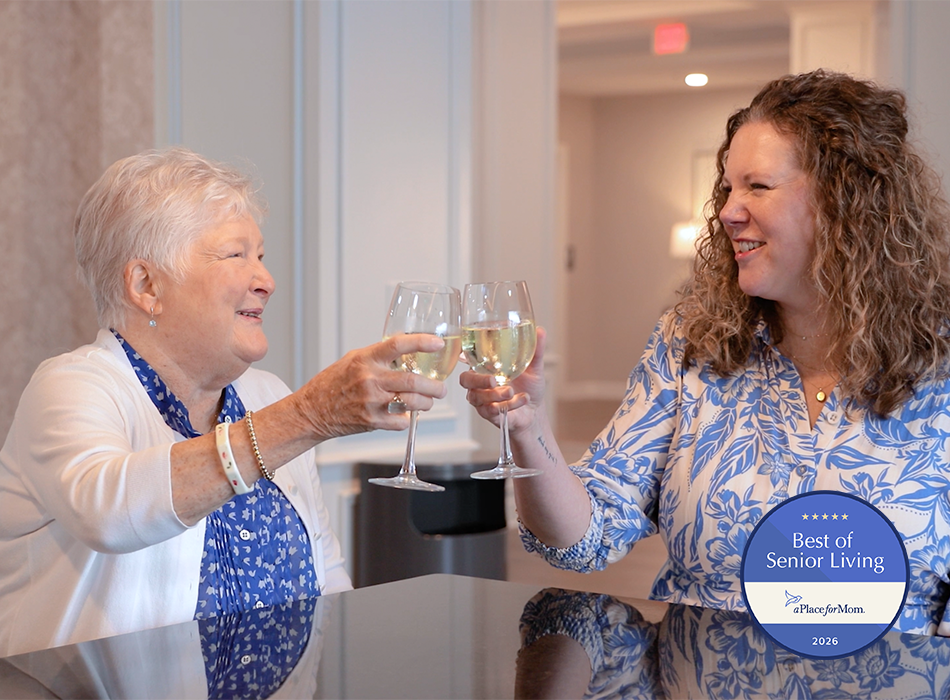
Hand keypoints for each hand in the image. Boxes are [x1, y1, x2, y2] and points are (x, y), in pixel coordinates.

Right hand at [293, 334, 447, 439]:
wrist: (312, 410)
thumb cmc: (333, 383)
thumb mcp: (354, 360)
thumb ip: (379, 356)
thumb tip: (408, 352)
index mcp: (366, 359)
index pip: (398, 344)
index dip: (421, 342)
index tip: (437, 343)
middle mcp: (370, 379)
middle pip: (412, 380)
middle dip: (434, 386)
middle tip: (441, 388)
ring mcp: (371, 402)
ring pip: (412, 402)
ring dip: (426, 403)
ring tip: (429, 401)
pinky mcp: (371, 421)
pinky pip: (401, 421)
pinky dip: (407, 418)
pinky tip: (405, 414)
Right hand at [459, 326, 547, 434]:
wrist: (534, 411)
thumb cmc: (529, 387)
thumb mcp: (534, 368)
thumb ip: (536, 350)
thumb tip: (540, 331)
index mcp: (485, 367)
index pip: (468, 358)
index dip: (465, 354)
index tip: (475, 351)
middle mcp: (479, 383)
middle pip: (465, 380)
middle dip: (479, 380)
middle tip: (494, 380)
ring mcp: (481, 399)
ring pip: (477, 397)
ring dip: (496, 395)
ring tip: (512, 392)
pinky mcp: (487, 414)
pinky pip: (491, 410)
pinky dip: (509, 405)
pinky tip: (522, 399)